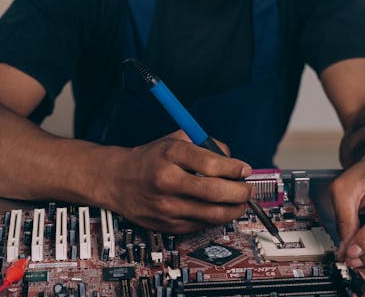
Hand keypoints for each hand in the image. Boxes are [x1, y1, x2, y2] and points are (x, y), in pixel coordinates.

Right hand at [103, 130, 252, 232]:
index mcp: (170, 155)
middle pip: (215, 192)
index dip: (235, 168)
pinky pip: (202, 225)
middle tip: (247, 188)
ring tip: (240, 201)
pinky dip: (217, 218)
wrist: (117, 180)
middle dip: (240, 192)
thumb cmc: (151, 158)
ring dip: (234, 209)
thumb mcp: (175, 140)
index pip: (211, 163)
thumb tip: (234, 161)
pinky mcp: (167, 225)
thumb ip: (206, 144)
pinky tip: (219, 209)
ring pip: (213, 214)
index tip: (245, 169)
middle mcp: (167, 181)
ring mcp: (167, 207)